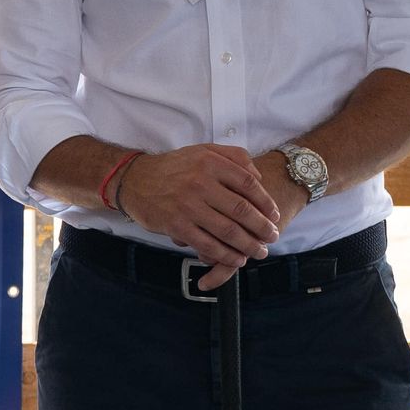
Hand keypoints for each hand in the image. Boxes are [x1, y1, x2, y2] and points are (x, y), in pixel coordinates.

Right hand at [112, 142, 283, 285]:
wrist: (135, 180)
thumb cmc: (174, 167)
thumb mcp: (203, 150)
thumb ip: (234, 157)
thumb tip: (258, 177)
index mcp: (210, 163)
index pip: (248, 184)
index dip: (266, 202)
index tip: (274, 215)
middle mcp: (200, 183)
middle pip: (241, 210)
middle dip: (261, 227)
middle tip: (272, 237)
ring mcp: (188, 206)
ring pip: (227, 230)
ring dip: (248, 245)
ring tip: (259, 252)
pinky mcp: (176, 226)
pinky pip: (206, 244)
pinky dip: (225, 255)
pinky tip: (236, 259)